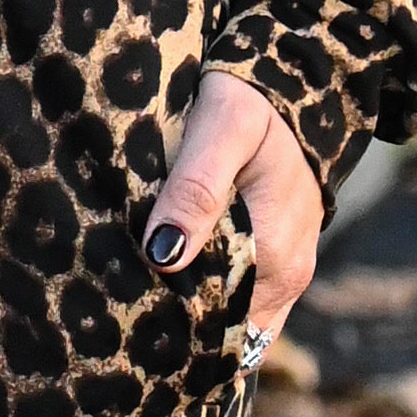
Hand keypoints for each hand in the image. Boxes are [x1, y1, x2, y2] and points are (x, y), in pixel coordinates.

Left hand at [146, 66, 325, 362]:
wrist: (296, 90)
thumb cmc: (252, 105)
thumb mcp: (223, 130)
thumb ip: (196, 189)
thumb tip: (163, 255)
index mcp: (274, 251)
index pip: (209, 312)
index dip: (164, 316)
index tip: (120, 313)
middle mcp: (287, 277)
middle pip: (221, 326)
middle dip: (175, 325)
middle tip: (120, 314)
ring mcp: (289, 279)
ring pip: (233, 323)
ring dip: (192, 320)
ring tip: (140, 313)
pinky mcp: (284, 272)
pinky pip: (247, 312)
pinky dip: (213, 312)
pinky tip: (174, 301)